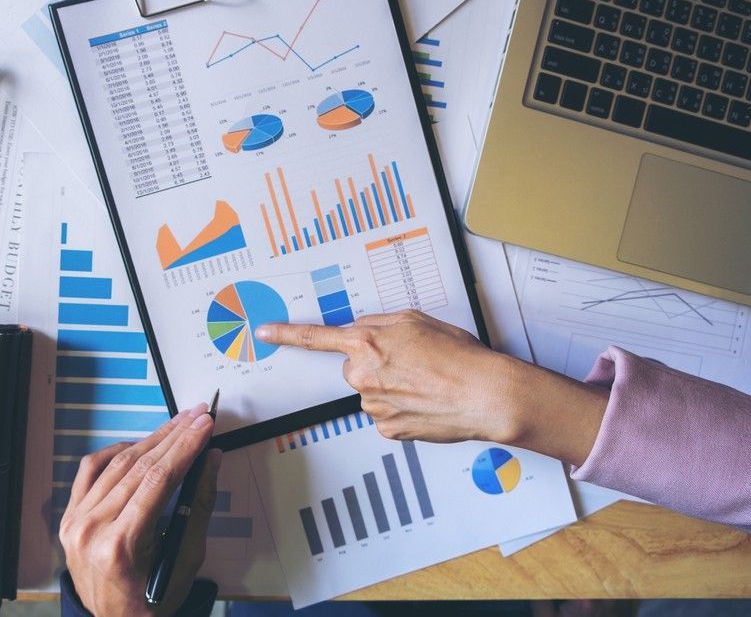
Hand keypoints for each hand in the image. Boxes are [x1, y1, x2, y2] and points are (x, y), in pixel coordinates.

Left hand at [59, 404, 221, 616]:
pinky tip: (138, 444)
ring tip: (176, 424)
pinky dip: (114, 453)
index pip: (158, 479)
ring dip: (150, 440)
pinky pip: (89, 472)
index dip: (185, 447)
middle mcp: (91, 530)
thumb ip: (200, 504)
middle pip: (138, 467)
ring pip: (116, 465)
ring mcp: (75, 523)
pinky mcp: (68, 518)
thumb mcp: (185, 557)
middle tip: (196, 416)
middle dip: (173, 437)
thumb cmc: (153, 598)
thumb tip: (211, 459)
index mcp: (120, 545)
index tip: (204, 425)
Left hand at [256, 310, 519, 443]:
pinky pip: (385, 414)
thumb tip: (365, 330)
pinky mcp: (388, 428)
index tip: (266, 332)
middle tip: (409, 362)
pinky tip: (423, 401)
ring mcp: (374, 405)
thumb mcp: (417, 320)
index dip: (287, 334)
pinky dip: (401, 408)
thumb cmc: (458, 357)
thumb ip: (381, 324)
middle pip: (354, 367)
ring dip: (390, 387)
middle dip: (374, 363)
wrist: (484, 393)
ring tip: (425, 383)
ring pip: (371, 392)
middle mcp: (364, 375)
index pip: (316, 338)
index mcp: (367, 343)